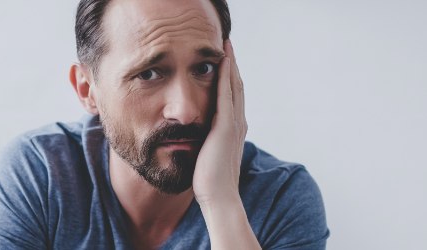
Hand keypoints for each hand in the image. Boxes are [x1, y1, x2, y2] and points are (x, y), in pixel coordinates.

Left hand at [192, 39, 246, 205]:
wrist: (219, 198)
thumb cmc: (210, 183)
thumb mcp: (207, 157)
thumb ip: (205, 144)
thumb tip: (194, 140)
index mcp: (233, 130)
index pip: (232, 97)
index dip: (229, 78)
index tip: (224, 61)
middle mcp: (237, 123)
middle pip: (236, 87)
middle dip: (232, 66)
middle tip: (227, 46)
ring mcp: (234, 124)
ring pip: (234, 86)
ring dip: (230, 65)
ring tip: (226, 46)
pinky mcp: (226, 127)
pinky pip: (226, 95)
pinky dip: (226, 76)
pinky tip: (222, 61)